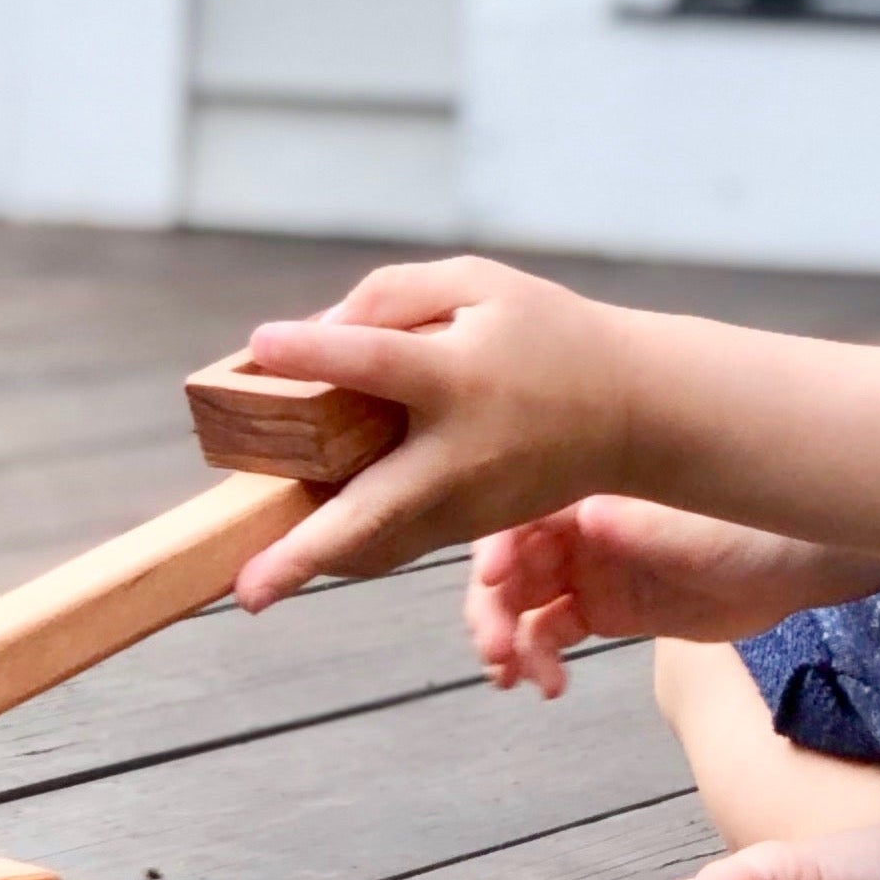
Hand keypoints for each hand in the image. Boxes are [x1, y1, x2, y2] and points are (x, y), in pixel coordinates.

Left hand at [232, 257, 627, 611]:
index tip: (261, 344)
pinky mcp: (464, 532)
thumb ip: (394, 296)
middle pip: (370, 511)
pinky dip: (347, 546)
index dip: (318, 353)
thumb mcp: (481, 284)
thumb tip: (315, 332)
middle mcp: (457, 456)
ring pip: (376, 545)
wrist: (633, 414)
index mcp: (461, 380)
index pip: (379, 363)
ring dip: (313, 562)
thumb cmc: (546, 335)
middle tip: (246, 594)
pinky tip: (300, 547)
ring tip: (254, 581)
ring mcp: (461, 507)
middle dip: (304, 555)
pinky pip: (392, 544)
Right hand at [467, 497, 879, 697]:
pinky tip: (549, 686)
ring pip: (522, 603)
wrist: (803, 561)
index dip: (494, 545)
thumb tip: (584, 518)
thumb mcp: (698, 528)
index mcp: (589, 486)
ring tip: (516, 676)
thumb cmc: (756, 524)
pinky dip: (540, 660)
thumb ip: (641, 526)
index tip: (491, 581)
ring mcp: (589, 567)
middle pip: (508, 563)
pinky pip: (553, 634)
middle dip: (491, 608)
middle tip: (498, 652)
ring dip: (507, 640)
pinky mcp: (606, 608)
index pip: (518, 510)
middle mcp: (578, 524)